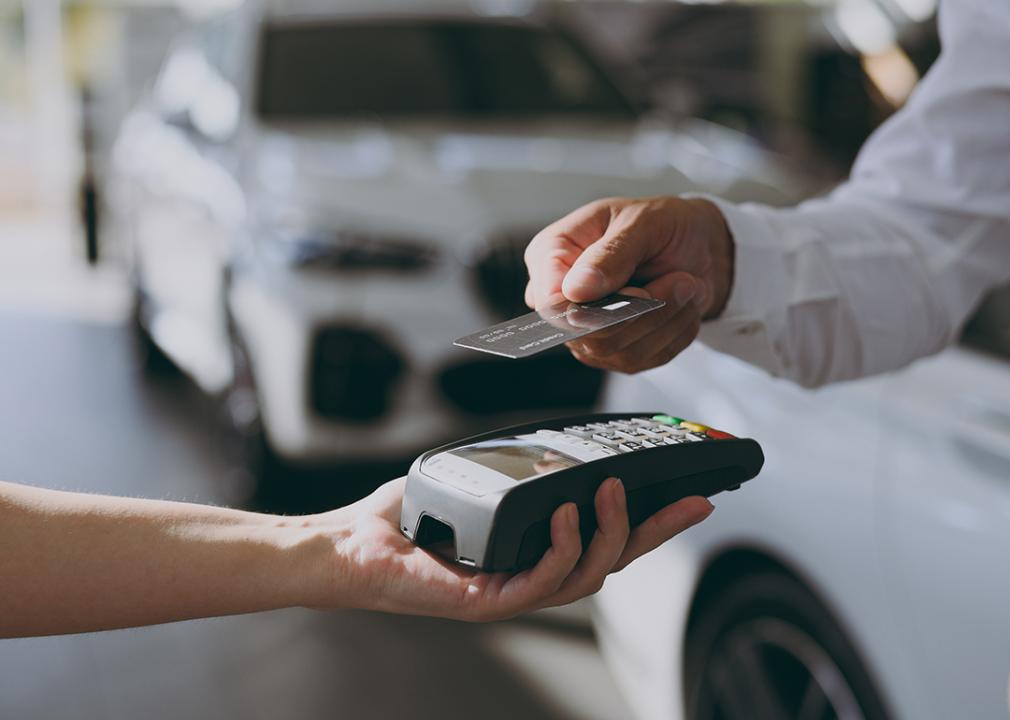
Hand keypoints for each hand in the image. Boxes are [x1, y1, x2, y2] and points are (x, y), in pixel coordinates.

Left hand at [318, 477, 712, 621]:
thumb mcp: (478, 480)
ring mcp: (512, 593)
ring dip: (609, 534)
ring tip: (610, 491)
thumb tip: (559, 441)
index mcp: (535, 549)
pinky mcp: (486, 602)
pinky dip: (562, 547)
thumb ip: (519, 468)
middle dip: (658, 533)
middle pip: (612, 562)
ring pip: (586, 576)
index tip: (689, 494)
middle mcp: (531, 575)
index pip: (605, 538)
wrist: (350, 546)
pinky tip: (567, 514)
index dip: (649, 520)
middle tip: (695, 502)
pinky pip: (540, 582)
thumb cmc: (409, 516)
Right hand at [524, 196, 733, 373]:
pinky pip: (646, 359)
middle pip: (586, 335)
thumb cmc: (662, 224)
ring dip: (666, 320)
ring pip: (619, 352)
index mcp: (551, 255)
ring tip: (686, 285)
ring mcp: (587, 329)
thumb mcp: (642, 221)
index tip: (637, 293)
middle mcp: (563, 297)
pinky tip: (683, 305)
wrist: (698, 245)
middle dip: (642, 313)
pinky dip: (676, 332)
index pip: (549, 302)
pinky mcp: (616, 352)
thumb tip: (576, 289)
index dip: (590, 309)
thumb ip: (610, 253)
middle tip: (679, 281)